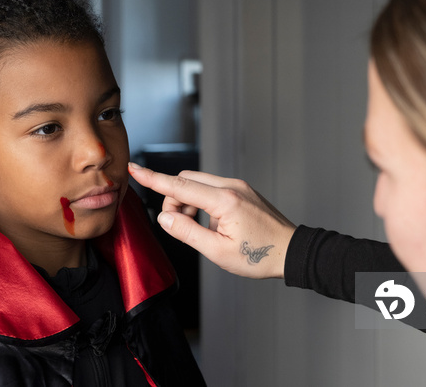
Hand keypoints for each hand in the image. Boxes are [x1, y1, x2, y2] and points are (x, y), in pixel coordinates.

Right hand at [128, 163, 296, 278]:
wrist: (291, 251)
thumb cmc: (259, 255)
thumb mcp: (218, 251)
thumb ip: (187, 232)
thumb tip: (164, 218)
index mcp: (224, 200)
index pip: (179, 186)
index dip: (153, 178)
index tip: (134, 168)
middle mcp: (231, 186)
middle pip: (186, 180)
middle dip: (173, 199)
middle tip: (181, 226)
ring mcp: (238, 186)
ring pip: (198, 183)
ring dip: (187, 201)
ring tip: (200, 228)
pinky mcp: (241, 190)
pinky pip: (211, 187)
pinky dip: (201, 201)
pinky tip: (212, 223)